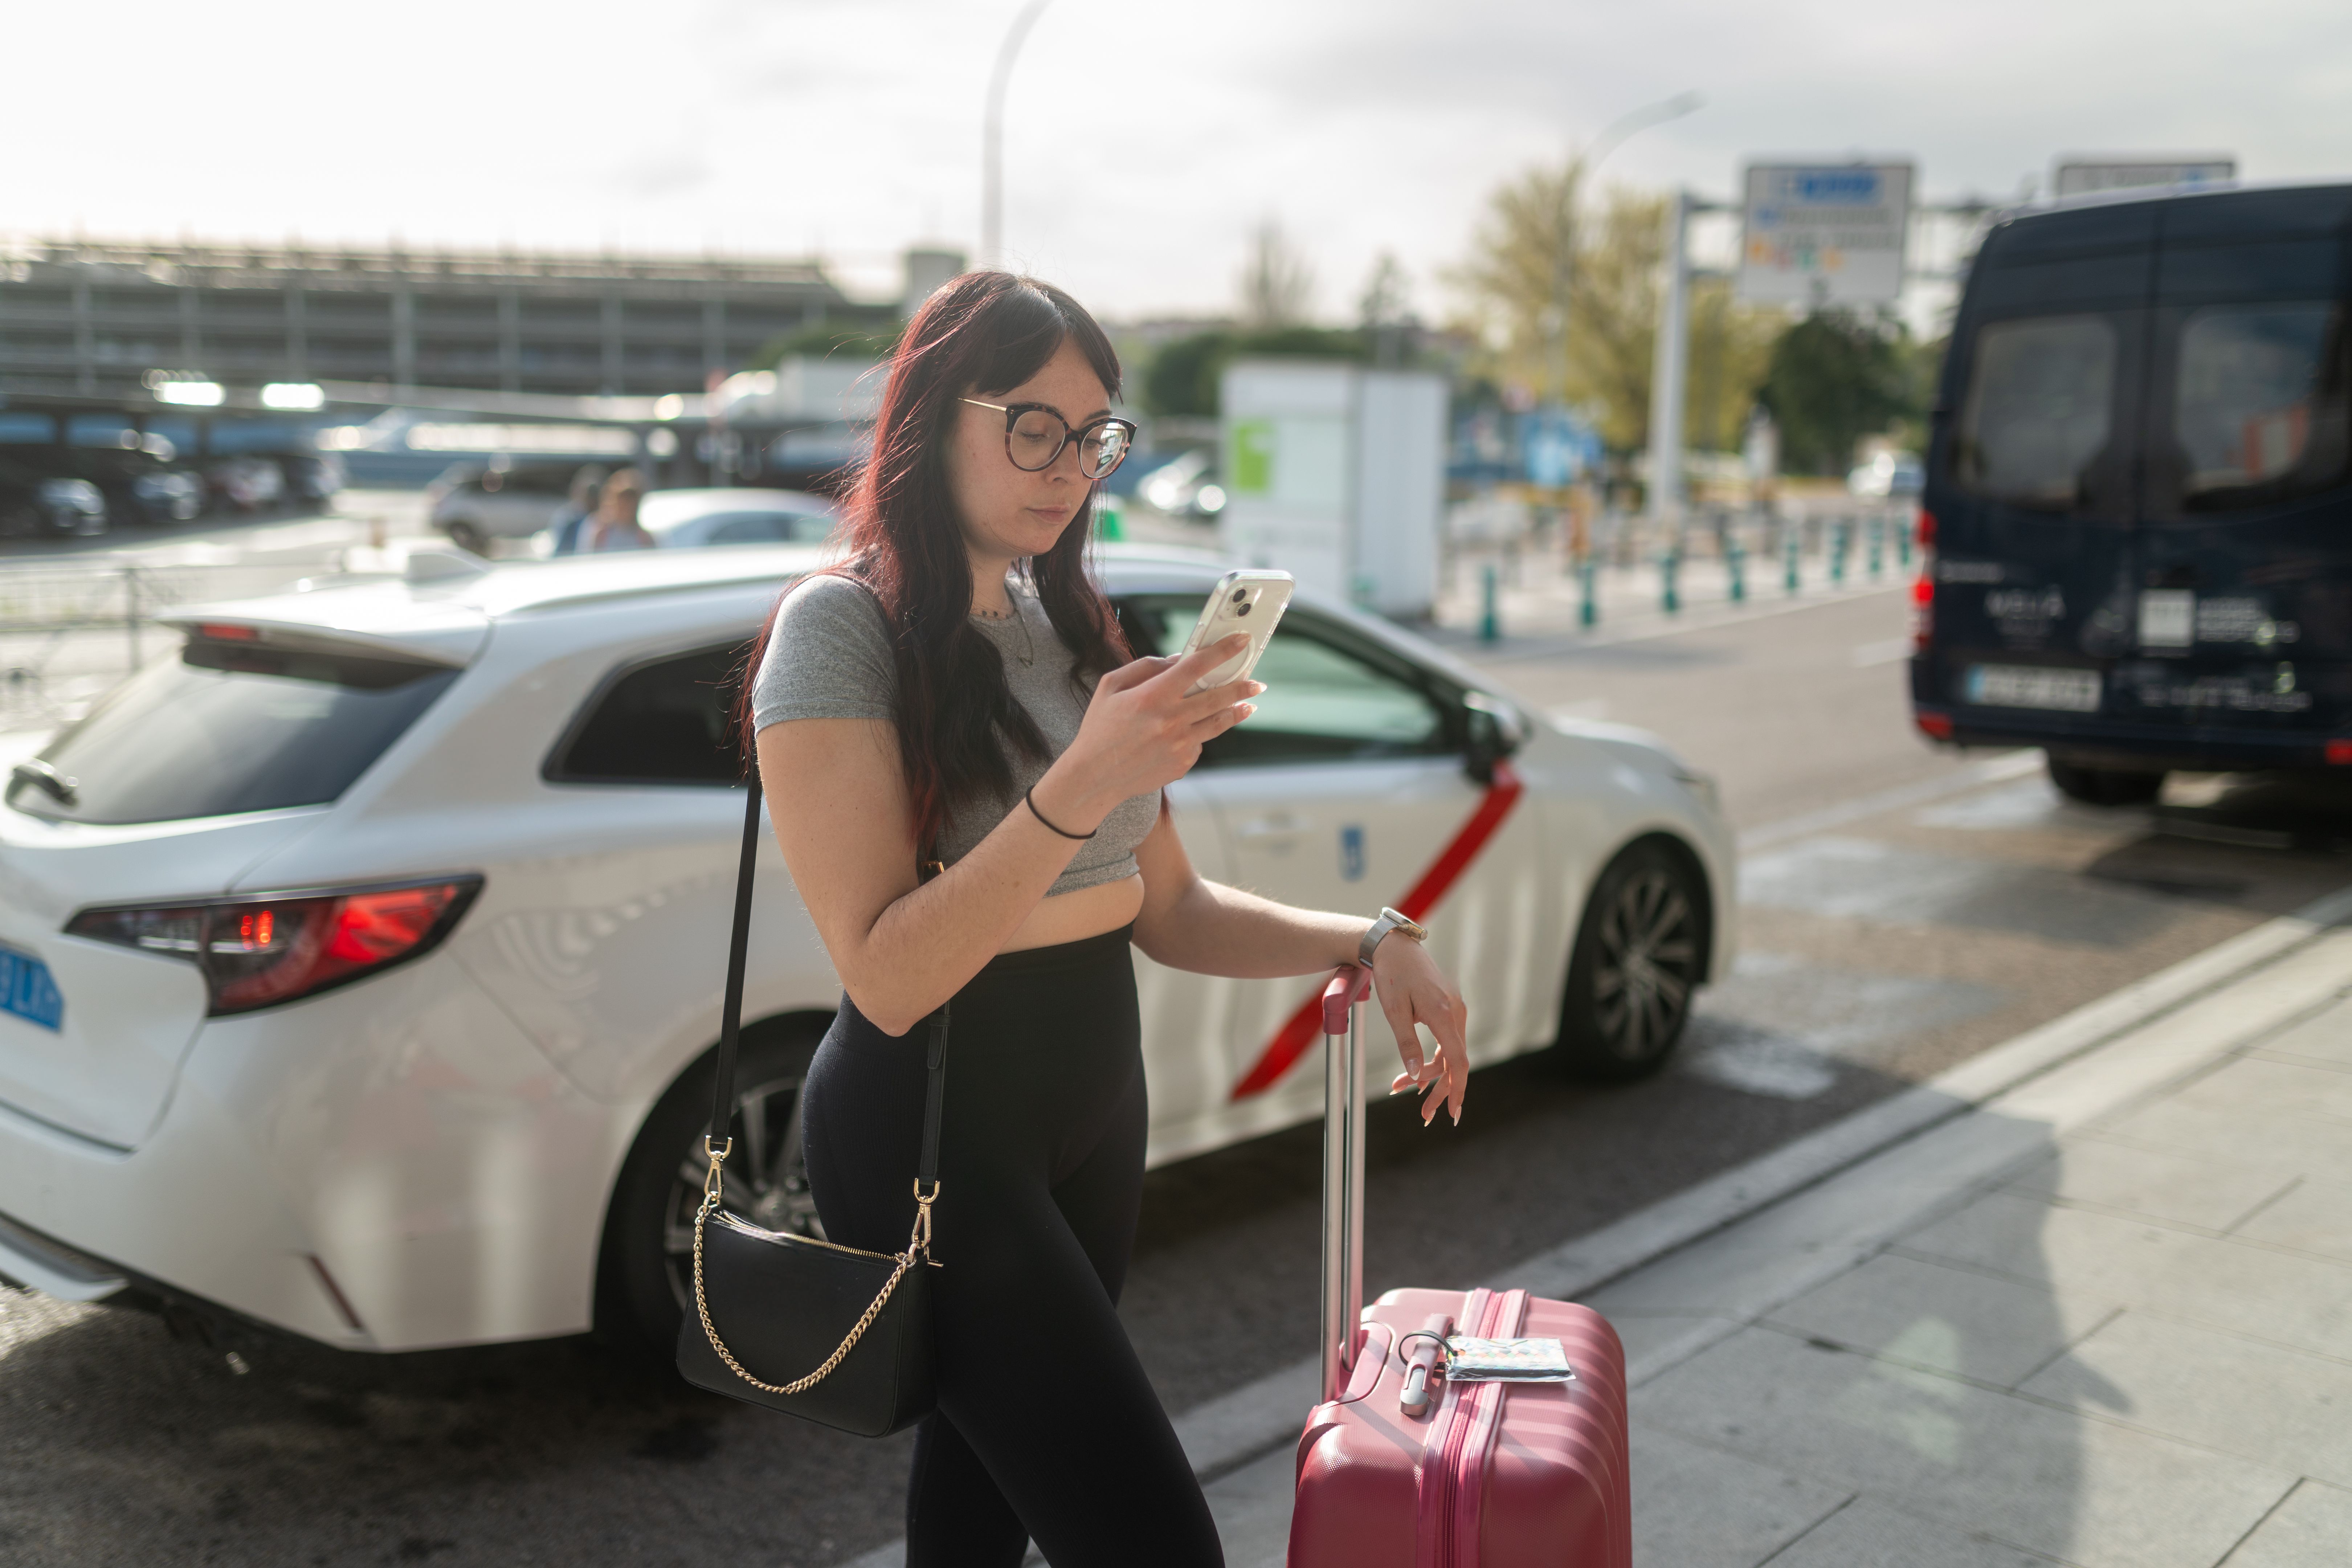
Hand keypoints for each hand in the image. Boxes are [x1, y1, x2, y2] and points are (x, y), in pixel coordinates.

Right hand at [1041, 634, 1260, 824]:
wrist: (1095, 776)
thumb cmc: (1100, 727)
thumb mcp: (1112, 687)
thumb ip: (1146, 667)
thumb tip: (1178, 659)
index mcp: (1153, 695)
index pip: (1197, 666)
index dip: (1223, 651)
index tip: (1242, 642)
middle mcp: (1171, 720)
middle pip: (1219, 697)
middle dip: (1243, 686)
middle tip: (1258, 683)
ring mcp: (1179, 744)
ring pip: (1218, 722)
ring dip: (1237, 711)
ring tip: (1248, 705)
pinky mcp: (1183, 763)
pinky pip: (1200, 743)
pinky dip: (1200, 734)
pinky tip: (1192, 732)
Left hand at [1372, 935, 1468, 1125]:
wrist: (1395, 947)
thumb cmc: (1392, 976)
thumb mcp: (1394, 1011)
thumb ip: (1407, 1044)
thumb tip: (1417, 1075)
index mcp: (1444, 1014)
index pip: (1458, 1061)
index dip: (1458, 1089)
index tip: (1454, 1113)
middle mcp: (1456, 1013)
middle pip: (1455, 1061)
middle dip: (1439, 1089)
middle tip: (1424, 1114)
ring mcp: (1455, 1010)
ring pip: (1450, 1053)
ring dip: (1432, 1075)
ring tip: (1403, 1089)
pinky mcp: (1449, 1008)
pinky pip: (1447, 1041)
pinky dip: (1434, 1059)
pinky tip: (1418, 1073)